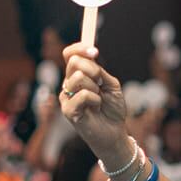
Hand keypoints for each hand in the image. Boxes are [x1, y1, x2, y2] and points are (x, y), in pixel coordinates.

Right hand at [58, 43, 132, 168]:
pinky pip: (82, 95)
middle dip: (93, 69)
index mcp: (78, 75)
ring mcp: (66, 97)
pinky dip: (95, 100)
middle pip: (74, 62)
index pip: (70, 54)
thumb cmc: (112, 109)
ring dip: (95, 87)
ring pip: (78, 77)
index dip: (80, 48)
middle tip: (101, 83)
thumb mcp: (111, 85)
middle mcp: (69, 84)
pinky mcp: (67, 110)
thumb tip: (92, 55)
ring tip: (98, 99)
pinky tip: (95, 108)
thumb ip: (100, 71)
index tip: (95, 52)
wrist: (115, 132)